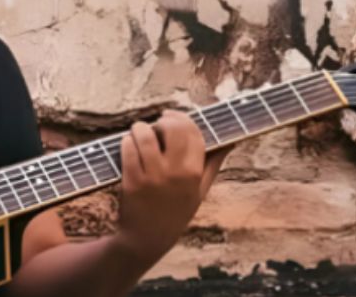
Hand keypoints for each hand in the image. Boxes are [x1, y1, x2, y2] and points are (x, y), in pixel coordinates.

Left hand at [112, 110, 231, 262]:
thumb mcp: (200, 191)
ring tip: (138, 133)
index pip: (194, 133)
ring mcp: (153, 177)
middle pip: (172, 128)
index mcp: (195, 173)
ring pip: (145, 135)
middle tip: (156, 124)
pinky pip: (128, 149)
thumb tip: (229, 141)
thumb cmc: (175, 212)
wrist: (147, 240)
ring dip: (139, 129)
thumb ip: (213, 165)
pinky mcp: (132, 181)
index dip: (182, 118)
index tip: (171, 116)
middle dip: (162, 119)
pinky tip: (128, 145)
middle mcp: (176, 173)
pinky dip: (126, 142)